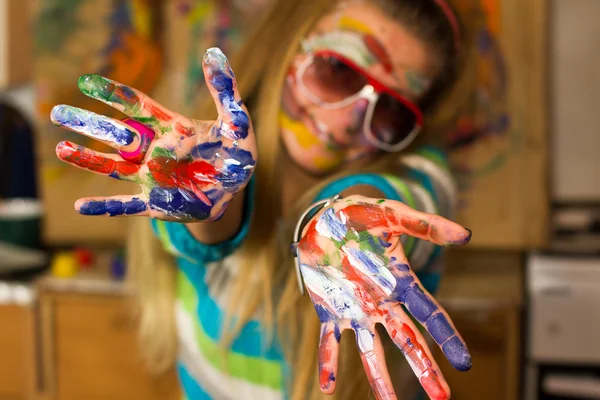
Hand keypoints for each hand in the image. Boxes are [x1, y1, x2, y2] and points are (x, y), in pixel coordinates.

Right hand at [50, 48, 255, 221]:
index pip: (137, 107)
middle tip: (58, 112)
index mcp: (171, 128)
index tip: (87, 81)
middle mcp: (155, 150)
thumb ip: (224, 90)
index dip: (114, 94)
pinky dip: (105, 207)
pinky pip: (127, 206)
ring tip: (61, 149)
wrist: (236, 187)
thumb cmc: (236, 150)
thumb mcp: (236, 119)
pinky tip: (80, 208)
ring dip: (89, 160)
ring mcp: (153, 177)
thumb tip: (214, 54)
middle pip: (116, 134)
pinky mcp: (157, 203)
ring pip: (114, 167)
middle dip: (89, 123)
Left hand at [297, 195, 471, 399]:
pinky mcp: (329, 311)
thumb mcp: (393, 215)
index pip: (430, 314)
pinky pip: (329, 341)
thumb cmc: (362, 216)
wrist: (325, 220)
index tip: (464, 363)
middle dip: (424, 368)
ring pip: (370, 351)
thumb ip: (425, 225)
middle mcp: (382, 303)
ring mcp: (356, 310)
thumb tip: (466, 235)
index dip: (448, 337)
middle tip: (442, 397)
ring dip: (379, 379)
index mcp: (400, 283)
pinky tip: (328, 387)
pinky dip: (328, 362)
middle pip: (408, 341)